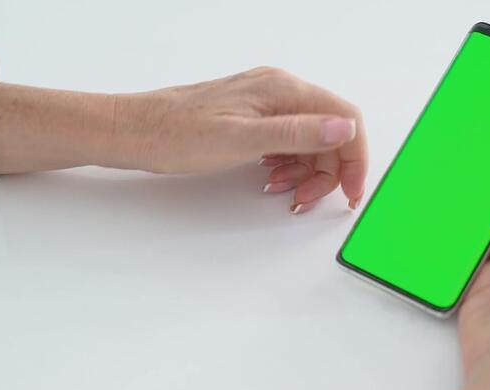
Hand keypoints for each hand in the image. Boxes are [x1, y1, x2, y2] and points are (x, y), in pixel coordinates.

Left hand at [0, 67, 367, 213]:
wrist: (134, 131)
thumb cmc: (177, 133)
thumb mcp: (241, 139)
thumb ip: (296, 133)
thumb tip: (344, 128)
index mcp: (283, 89)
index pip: (344, 117)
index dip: (355, 157)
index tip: (352, 191)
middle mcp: (279, 91)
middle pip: (330, 132)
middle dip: (328, 170)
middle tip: (308, 200)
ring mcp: (266, 103)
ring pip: (310, 140)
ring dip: (307, 172)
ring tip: (284, 191)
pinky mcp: (253, 117)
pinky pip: (288, 142)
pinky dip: (288, 165)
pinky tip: (270, 178)